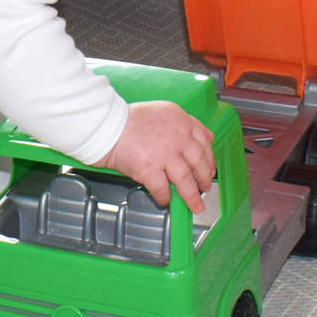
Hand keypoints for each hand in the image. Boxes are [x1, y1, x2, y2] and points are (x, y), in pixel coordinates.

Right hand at [93, 101, 215, 213]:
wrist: (106, 125)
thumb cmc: (128, 119)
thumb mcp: (162, 111)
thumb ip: (183, 123)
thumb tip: (205, 137)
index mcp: (181, 121)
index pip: (204, 142)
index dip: (209, 158)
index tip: (210, 168)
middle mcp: (177, 137)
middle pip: (199, 163)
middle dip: (204, 179)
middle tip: (205, 188)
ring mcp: (165, 155)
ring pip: (186, 180)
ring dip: (192, 196)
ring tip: (196, 205)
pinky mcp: (150, 170)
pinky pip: (163, 190)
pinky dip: (165, 198)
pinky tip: (165, 201)